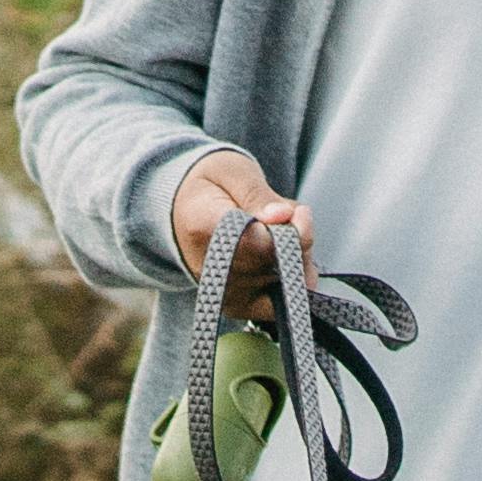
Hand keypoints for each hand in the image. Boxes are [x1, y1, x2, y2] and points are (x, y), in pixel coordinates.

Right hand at [168, 148, 307, 314]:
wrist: (183, 212)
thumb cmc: (212, 187)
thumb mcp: (232, 171)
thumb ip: (258, 193)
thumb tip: (283, 216)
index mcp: (203, 228)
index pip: (258, 245)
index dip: (289, 231)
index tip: (296, 211)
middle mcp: (213, 270)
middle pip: (278, 265)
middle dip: (297, 238)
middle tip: (283, 216)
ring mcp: (226, 294)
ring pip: (289, 283)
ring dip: (298, 257)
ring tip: (276, 235)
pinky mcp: (238, 308)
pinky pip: (285, 302)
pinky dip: (294, 279)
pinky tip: (280, 257)